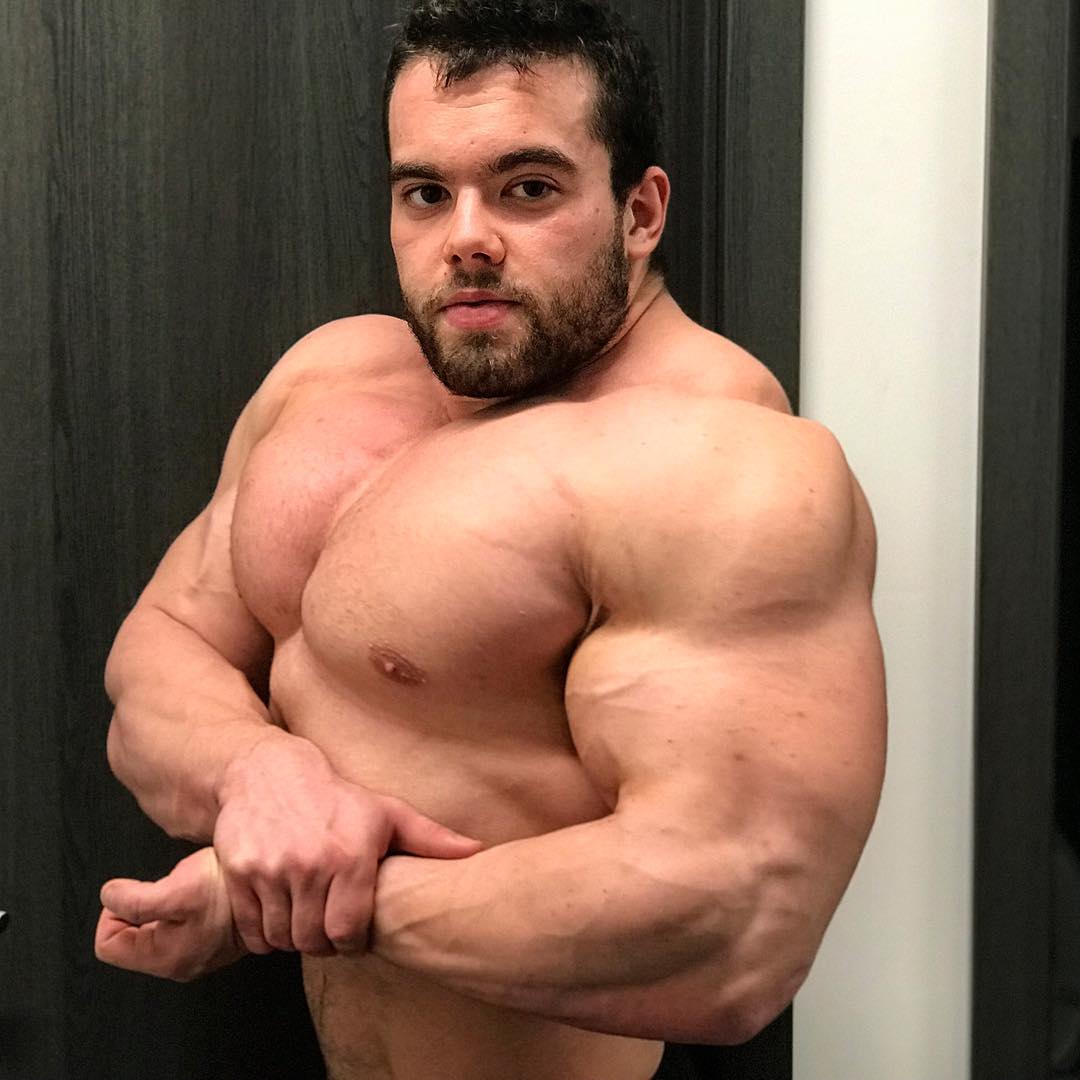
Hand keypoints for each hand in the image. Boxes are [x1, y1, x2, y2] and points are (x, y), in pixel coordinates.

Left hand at [96, 846, 243, 980]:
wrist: (271, 888)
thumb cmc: (228, 891)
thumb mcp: (176, 890)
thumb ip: (134, 900)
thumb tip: (108, 897)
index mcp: (164, 958)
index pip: (107, 944)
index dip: (115, 912)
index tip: (138, 893)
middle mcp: (177, 963)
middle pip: (129, 937)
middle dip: (140, 907)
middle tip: (166, 889)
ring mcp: (194, 952)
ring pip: (153, 929)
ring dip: (161, 904)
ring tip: (186, 888)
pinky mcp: (207, 939)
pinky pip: (176, 924)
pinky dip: (179, 906)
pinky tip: (197, 893)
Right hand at [213, 735, 483, 956]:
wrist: (267, 772)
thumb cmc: (335, 796)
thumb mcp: (386, 812)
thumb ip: (430, 838)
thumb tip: (477, 851)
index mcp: (350, 855)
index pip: (348, 933)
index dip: (351, 941)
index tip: (351, 930)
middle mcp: (309, 864)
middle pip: (313, 941)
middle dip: (322, 941)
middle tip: (326, 924)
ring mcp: (270, 869)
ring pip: (281, 938)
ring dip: (292, 936)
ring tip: (303, 914)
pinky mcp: (237, 873)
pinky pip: (251, 929)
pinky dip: (263, 932)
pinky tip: (278, 910)